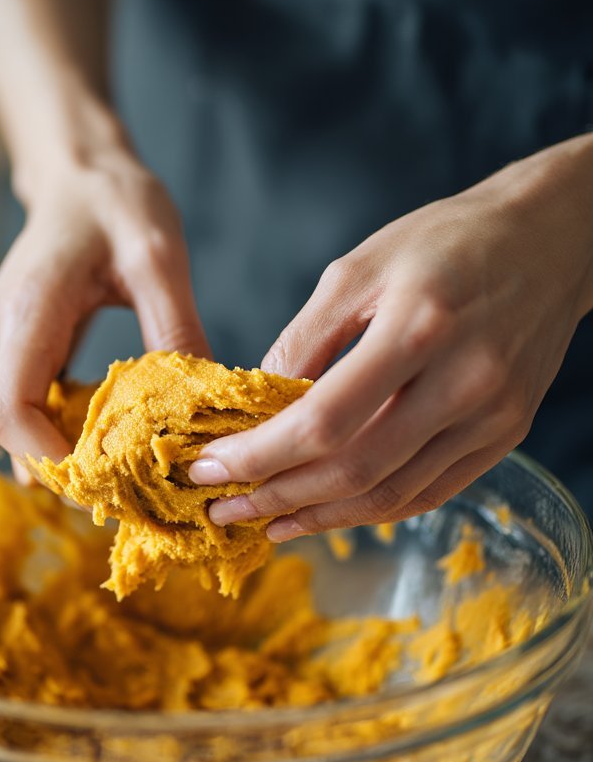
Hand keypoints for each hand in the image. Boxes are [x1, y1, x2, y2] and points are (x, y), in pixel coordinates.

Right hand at [0, 144, 209, 462]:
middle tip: (131, 489)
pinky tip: (111, 434)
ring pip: (15, 422)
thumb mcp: (160, 258)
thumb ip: (176, 326)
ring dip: (62, 450)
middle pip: (9, 429)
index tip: (107, 479)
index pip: (11, 410)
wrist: (79, 172)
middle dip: (62, 465)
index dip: (49, 456)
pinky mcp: (8, 347)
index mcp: (29, 311)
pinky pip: (27, 404)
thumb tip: (203, 400)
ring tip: (128, 467)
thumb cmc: (115, 203)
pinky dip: (62, 428)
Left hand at [189, 136, 592, 538]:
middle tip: (223, 507)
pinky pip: (429, 492)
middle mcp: (464, 381)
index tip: (209, 469)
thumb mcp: (359, 267)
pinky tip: (326, 512)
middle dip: (278, 497)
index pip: (325, 421)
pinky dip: (371, 509)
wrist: (552, 239)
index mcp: (419, 328)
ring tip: (266, 521)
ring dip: (320, 517)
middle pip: (355, 470)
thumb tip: (255, 405)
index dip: (260, 456)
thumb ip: (304, 339)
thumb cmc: (446, 242)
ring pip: (392, 495)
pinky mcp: (506, 435)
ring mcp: (492, 417)